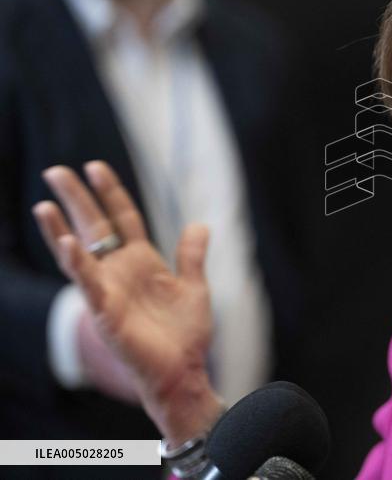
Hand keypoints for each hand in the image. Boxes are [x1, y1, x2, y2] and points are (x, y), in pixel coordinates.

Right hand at [33, 160, 223, 444]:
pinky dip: (77, 263)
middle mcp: (120, 271)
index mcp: (142, 262)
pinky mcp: (105, 311)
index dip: (111, 193)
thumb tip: (199, 223)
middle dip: (77, 199)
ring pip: (80, 253)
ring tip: (45, 204)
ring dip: (61, 228)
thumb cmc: (185, 334)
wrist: (184, 371)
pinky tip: (66, 242)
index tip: (96, 167)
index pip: (123, 219)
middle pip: (95, 227)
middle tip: (56, 171)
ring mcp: (109, 290)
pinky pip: (88, 283)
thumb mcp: (195, 286)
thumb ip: (192, 255)